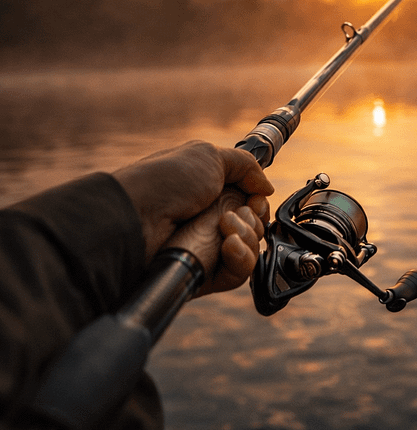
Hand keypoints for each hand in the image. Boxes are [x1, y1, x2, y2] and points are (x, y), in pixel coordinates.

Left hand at [112, 140, 274, 293]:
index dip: (258, 203)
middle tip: (234, 213)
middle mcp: (211, 221)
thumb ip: (246, 166)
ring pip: (251, 250)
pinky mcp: (206, 274)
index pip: (251, 204)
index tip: (255, 199)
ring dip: (247, 236)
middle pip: (255, 226)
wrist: (135, 218)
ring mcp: (208, 248)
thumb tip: (267, 187)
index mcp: (211, 193)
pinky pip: (239, 273)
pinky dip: (241, 258)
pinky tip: (228, 245)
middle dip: (253, 219)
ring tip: (224, 227)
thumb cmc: (163, 183)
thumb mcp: (208, 156)